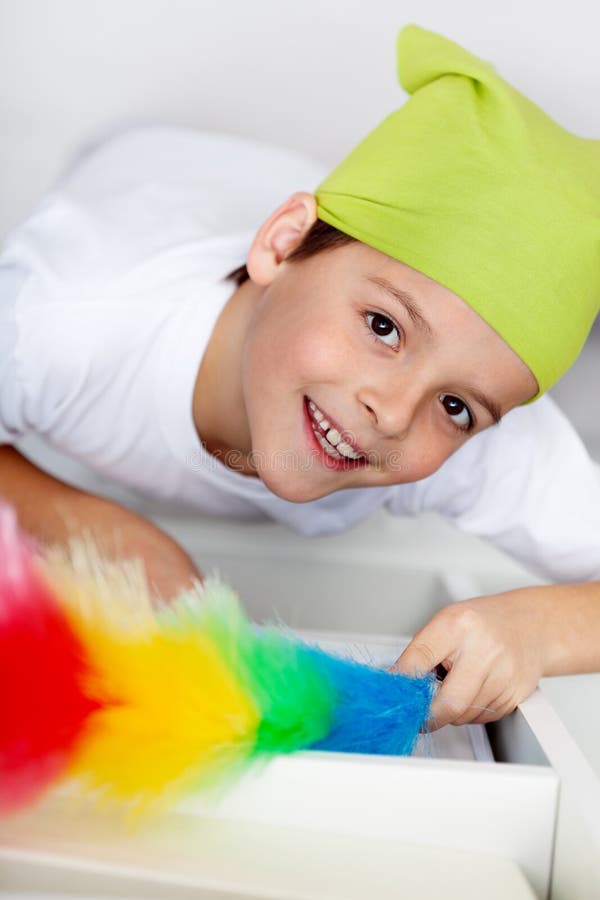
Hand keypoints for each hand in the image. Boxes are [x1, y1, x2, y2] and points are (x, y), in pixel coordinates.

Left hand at [390, 590, 547, 729]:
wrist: (531, 625)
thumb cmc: (483, 623)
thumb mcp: (447, 622)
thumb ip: (421, 651)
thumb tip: (396, 683)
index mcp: (457, 625)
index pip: (418, 660)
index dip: (401, 684)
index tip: (394, 697)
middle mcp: (484, 649)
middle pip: (448, 703)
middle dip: (430, 715)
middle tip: (420, 713)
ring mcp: (504, 673)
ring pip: (466, 716)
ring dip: (454, 711)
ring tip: (459, 684)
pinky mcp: (516, 694)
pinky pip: (484, 718)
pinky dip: (473, 712)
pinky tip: (477, 689)